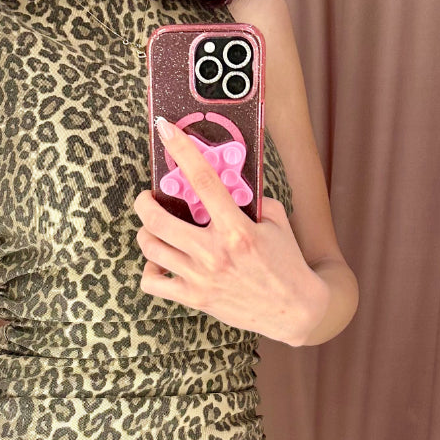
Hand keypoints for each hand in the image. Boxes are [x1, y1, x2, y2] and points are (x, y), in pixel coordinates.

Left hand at [132, 116, 328, 345]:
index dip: (181, 150)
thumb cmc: (285, 261)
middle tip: (148, 197)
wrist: (295, 310)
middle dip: (144, 202)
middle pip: (158, 220)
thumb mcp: (275, 222)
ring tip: (155, 228)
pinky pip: (153, 282)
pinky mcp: (195, 299)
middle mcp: (215, 253)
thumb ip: (249, 199)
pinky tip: (161, 260)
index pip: (203, 180)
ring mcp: (202, 278)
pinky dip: (150, 269)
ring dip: (147, 232)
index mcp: (237, 229)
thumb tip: (223, 178)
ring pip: (151, 247)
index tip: (165, 130)